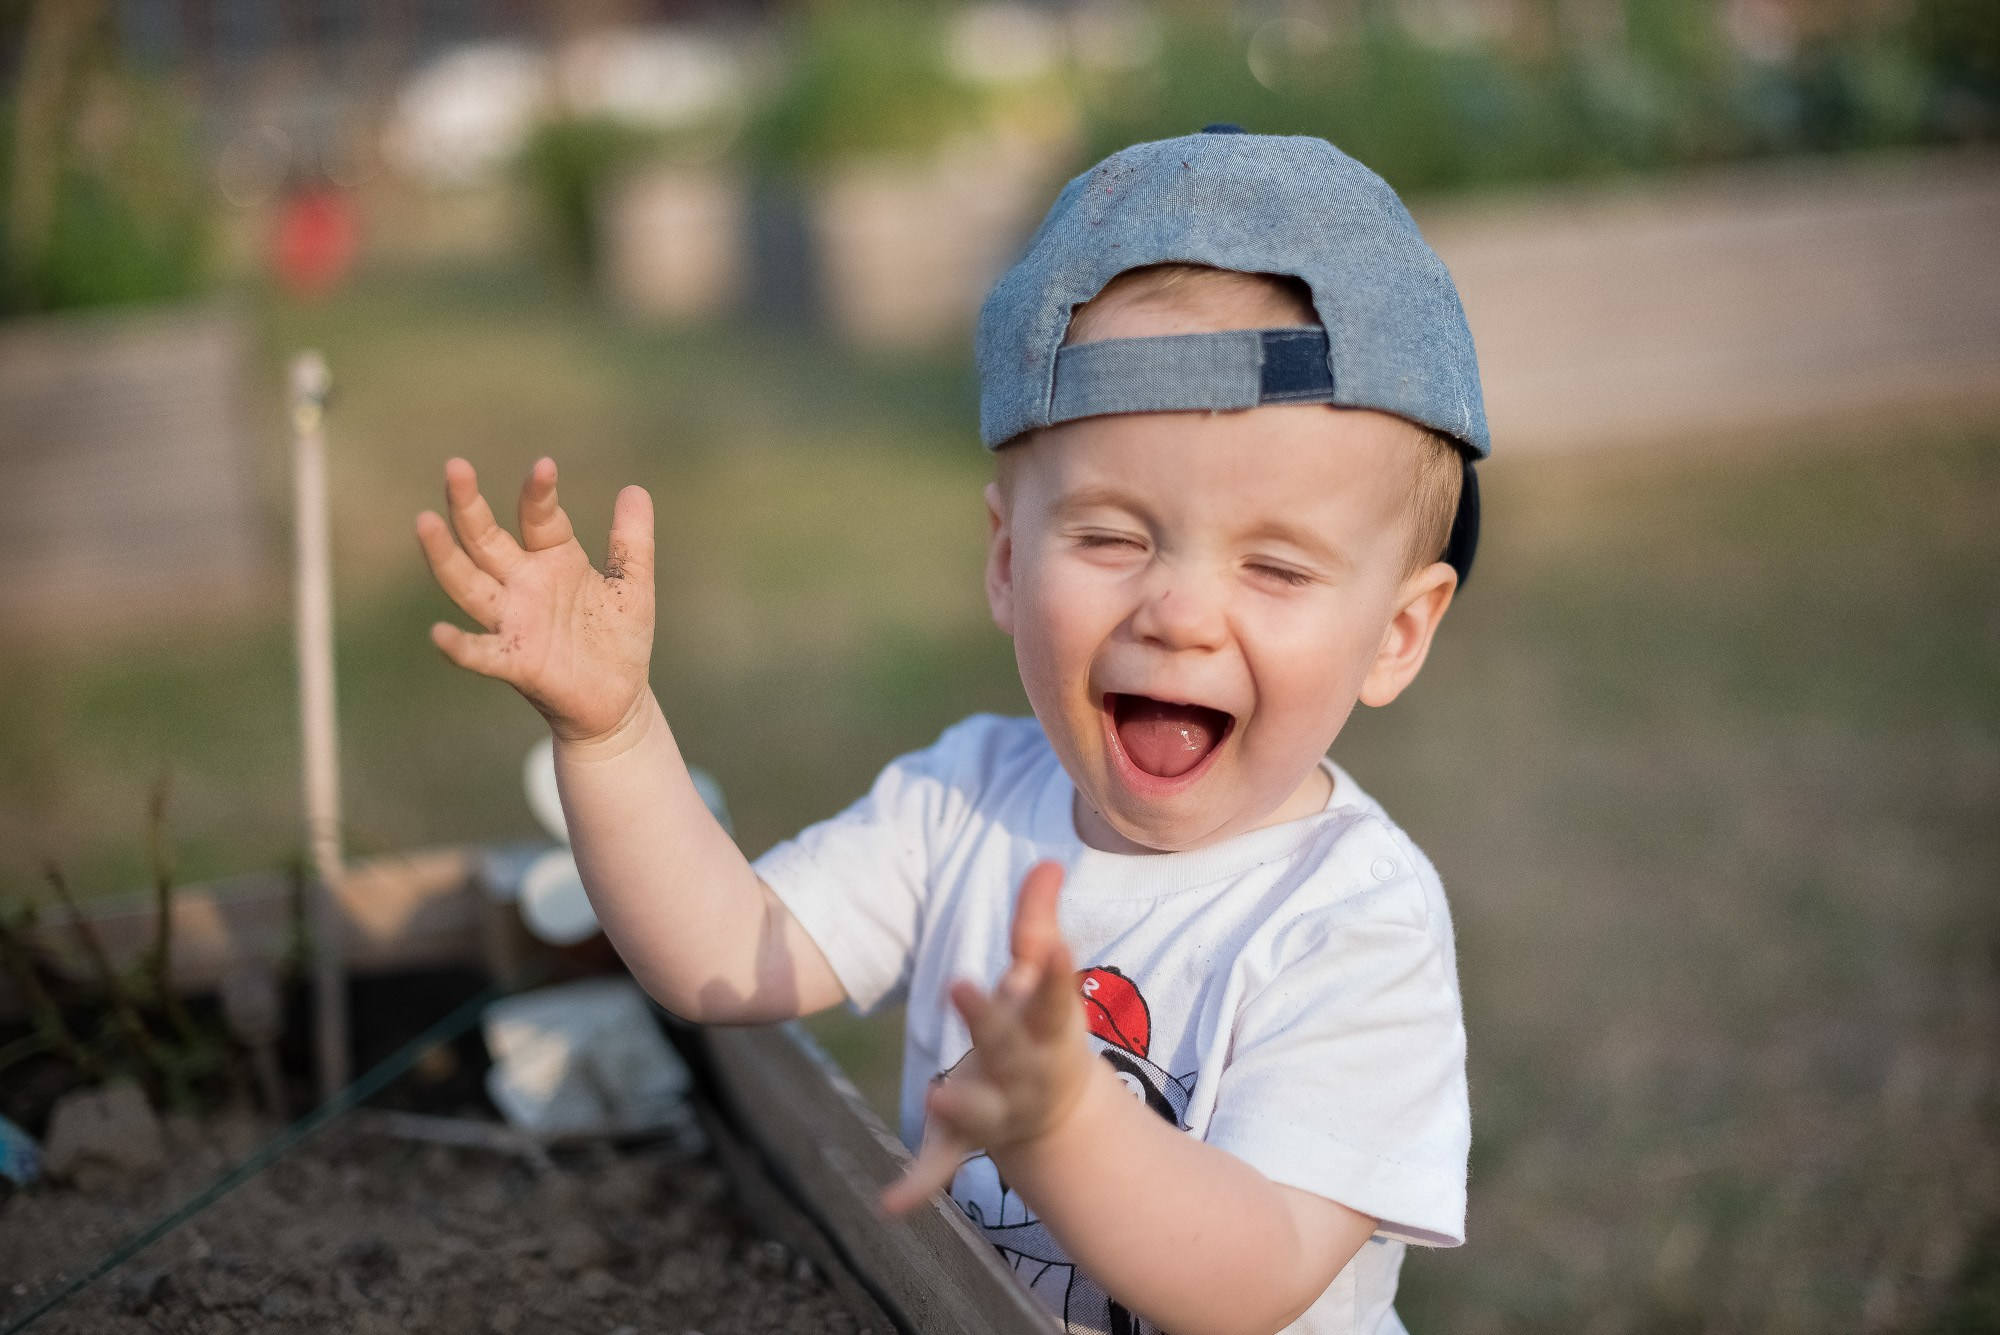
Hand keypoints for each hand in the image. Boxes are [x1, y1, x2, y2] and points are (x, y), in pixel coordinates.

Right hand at [417, 457, 654, 742]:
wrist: (619, 701)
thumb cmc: (618, 640)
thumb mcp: (632, 586)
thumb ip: (632, 542)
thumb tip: (636, 489)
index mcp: (553, 559)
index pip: (539, 517)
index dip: (539, 493)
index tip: (544, 466)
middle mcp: (523, 584)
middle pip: (485, 539)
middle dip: (468, 506)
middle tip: (455, 467)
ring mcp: (514, 621)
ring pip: (469, 584)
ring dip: (445, 557)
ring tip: (424, 521)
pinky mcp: (516, 662)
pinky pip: (481, 653)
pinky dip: (460, 647)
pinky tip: (439, 634)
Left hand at [881, 862, 1093, 1214]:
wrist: (1059, 1110)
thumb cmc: (1043, 1027)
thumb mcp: (1044, 978)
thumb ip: (1038, 921)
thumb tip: (1050, 860)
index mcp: (1049, 1030)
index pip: (1056, 997)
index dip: (1055, 971)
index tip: (1052, 944)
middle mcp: (1026, 1072)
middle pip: (1006, 1044)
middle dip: (985, 1017)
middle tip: (957, 981)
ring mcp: (997, 1109)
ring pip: (978, 1112)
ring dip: (959, 1106)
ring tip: (934, 1098)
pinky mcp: (964, 1139)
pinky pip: (940, 1166)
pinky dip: (916, 1186)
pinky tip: (887, 1207)